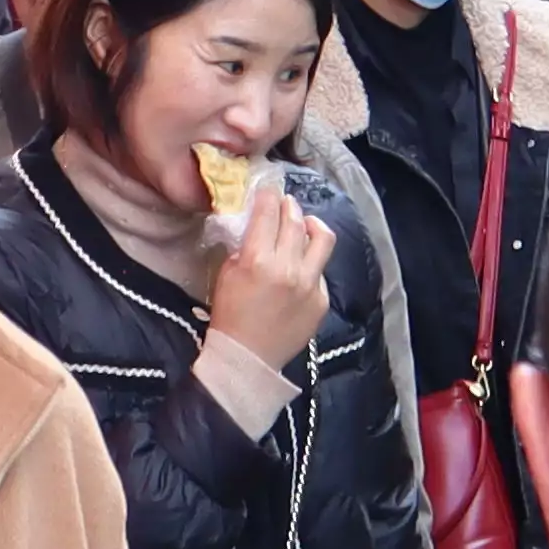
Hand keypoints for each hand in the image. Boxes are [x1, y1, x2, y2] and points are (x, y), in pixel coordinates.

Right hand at [202, 176, 332, 368]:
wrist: (247, 359)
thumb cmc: (229, 316)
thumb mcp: (226, 275)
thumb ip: (243, 248)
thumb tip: (257, 229)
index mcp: (258, 260)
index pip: (268, 213)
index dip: (268, 196)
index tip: (269, 189)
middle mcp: (288, 268)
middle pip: (296, 221)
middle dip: (289, 206)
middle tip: (285, 203)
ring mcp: (310, 284)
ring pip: (322, 239)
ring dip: (312, 225)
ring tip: (306, 224)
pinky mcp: (321, 300)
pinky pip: (320, 271)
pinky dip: (310, 263)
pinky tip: (300, 269)